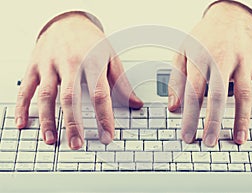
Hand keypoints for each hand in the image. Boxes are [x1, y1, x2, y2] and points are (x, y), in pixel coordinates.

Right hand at [15, 12, 142, 149]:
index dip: (104, 117)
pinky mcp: (35, 65)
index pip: (100, 94)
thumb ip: (122, 82)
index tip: (107, 135)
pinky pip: (26, 88)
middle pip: (70, 97)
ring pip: (46, 95)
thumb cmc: (90, 41)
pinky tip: (24, 123)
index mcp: (92, 62)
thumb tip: (135, 103)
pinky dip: (23, 107)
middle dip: (73, 123)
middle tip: (77, 143)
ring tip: (51, 139)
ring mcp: (50, 64)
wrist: (67, 21)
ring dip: (47, 119)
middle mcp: (70, 63)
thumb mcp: (111, 57)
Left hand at [168, 2, 251, 145]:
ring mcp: (243, 61)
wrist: (230, 15)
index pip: (193, 94)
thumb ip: (176, 79)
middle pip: (217, 96)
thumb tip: (173, 105)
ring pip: (244, 94)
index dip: (189, 117)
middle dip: (213, 122)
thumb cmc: (204, 36)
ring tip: (238, 138)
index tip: (188, 135)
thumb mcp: (182, 52)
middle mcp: (222, 60)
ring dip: (241, 119)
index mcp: (200, 59)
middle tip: (210, 142)